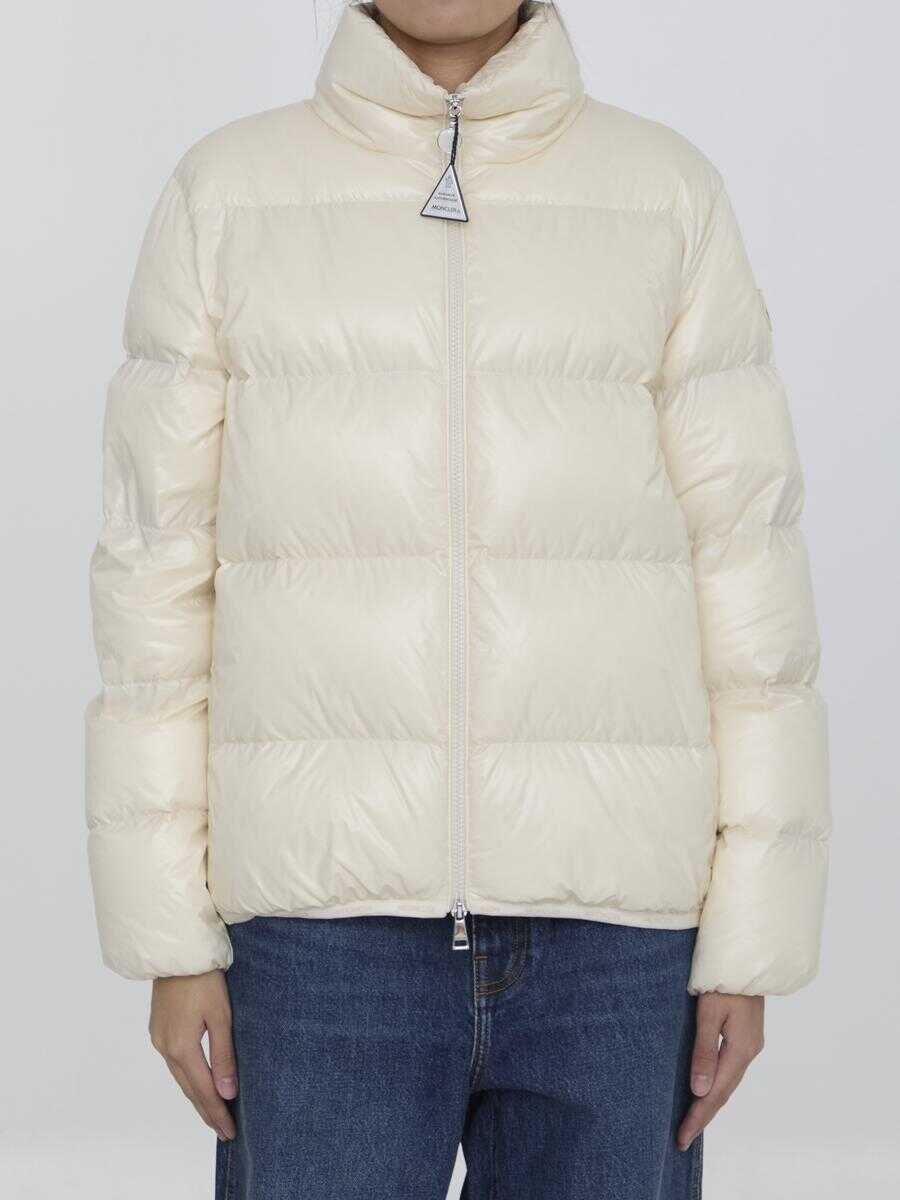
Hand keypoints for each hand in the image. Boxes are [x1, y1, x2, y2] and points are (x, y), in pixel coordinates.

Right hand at [149, 969, 237, 1140]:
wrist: (178, 953)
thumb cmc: (203, 979)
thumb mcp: (220, 1016)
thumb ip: (223, 1056)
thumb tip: (227, 1092)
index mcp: (181, 1047)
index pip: (203, 1090)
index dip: (217, 1112)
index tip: (230, 1132)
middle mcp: (165, 1048)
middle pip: (189, 1089)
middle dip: (208, 1111)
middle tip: (224, 1131)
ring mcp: (159, 1039)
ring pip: (181, 1078)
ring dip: (197, 1096)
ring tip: (214, 1114)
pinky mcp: (159, 1030)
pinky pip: (175, 1064)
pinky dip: (189, 1078)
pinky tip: (198, 1083)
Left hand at [677, 992, 763, 1150]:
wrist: (747, 958)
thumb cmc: (723, 979)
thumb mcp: (709, 1012)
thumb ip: (704, 1050)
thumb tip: (699, 1090)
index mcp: (741, 1049)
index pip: (716, 1093)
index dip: (698, 1116)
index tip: (682, 1137)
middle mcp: (748, 1051)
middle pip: (724, 1092)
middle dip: (703, 1116)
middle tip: (682, 1138)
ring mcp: (749, 1044)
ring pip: (728, 1082)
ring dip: (710, 1103)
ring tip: (692, 1121)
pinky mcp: (745, 1037)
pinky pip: (729, 1070)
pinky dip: (717, 1085)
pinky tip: (706, 1090)